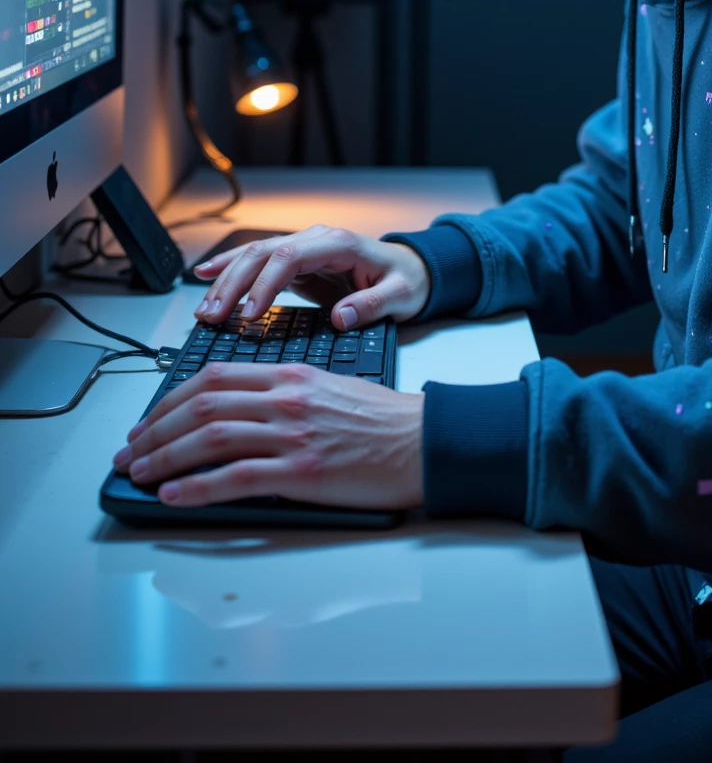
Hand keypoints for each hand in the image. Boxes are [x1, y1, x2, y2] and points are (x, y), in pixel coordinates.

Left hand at [112, 362, 424, 509]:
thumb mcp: (328, 386)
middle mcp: (285, 399)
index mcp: (290, 375)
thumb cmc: (382, 420)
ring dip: (165, 457)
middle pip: (201, 406)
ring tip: (140, 473)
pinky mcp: (302, 472)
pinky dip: (197, 486)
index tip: (149, 421)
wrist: (422, 440)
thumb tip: (239, 414)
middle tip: (131, 451)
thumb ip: (283, 394)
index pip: (213, 378)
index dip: (170, 400)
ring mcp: (292, 435)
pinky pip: (236, 478)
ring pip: (209, 438)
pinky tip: (175, 494)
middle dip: (155, 430)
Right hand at [190, 224, 430, 328]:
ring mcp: (304, 247)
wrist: (411, 269)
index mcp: (339, 244)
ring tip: (204, 307)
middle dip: (234, 283)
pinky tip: (205, 275)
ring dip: (226, 279)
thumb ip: (373, 304)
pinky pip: (258, 263)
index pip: (290, 258)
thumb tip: (343, 316)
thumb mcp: (401, 295)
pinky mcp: (297, 261)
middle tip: (213, 316)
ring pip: (255, 255)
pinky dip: (230, 269)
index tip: (248, 315)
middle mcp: (316, 239)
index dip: (264, 284)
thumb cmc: (406, 280)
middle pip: (264, 253)